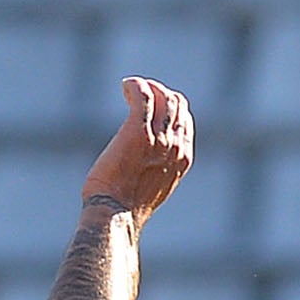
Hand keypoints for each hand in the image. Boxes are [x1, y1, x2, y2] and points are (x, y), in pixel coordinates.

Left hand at [81, 77, 193, 223]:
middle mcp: (175, 146)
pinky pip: (143, 95)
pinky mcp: (138, 131)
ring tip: (130, 89)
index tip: (150, 105)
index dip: (169, 106)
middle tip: (140, 94)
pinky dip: (135, 85)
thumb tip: (147, 159)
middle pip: (176, 104)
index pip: (184, 120)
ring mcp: (158, 138)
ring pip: (162, 97)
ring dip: (147, 86)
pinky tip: (126, 86)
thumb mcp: (154, 187)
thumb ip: (159, 167)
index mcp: (183, 159)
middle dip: (159, 92)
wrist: (116, 215)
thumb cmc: (126, 206)